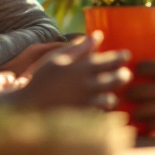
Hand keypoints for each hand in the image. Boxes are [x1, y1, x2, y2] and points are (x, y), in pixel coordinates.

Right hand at [8, 32, 129, 108]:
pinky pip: (101, 115)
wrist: (27, 106)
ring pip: (111, 99)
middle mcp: (85, 86)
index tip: (126, 55)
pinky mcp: (82, 119)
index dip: (121, 57)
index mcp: (80, 68)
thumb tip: (98, 35)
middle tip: (124, 74)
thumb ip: (79, 48)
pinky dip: (103, 110)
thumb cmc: (42, 78)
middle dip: (123, 75)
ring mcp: (84, 104)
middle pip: (116, 80)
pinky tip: (98, 106)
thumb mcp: (58, 59)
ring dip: (112, 95)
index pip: (110, 60)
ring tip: (108, 92)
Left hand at [126, 51, 154, 139]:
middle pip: (139, 90)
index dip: (138, 68)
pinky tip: (148, 126)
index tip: (136, 71)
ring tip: (134, 112)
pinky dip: (148, 126)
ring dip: (136, 112)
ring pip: (143, 111)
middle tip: (128, 93)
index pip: (147, 67)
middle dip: (130, 92)